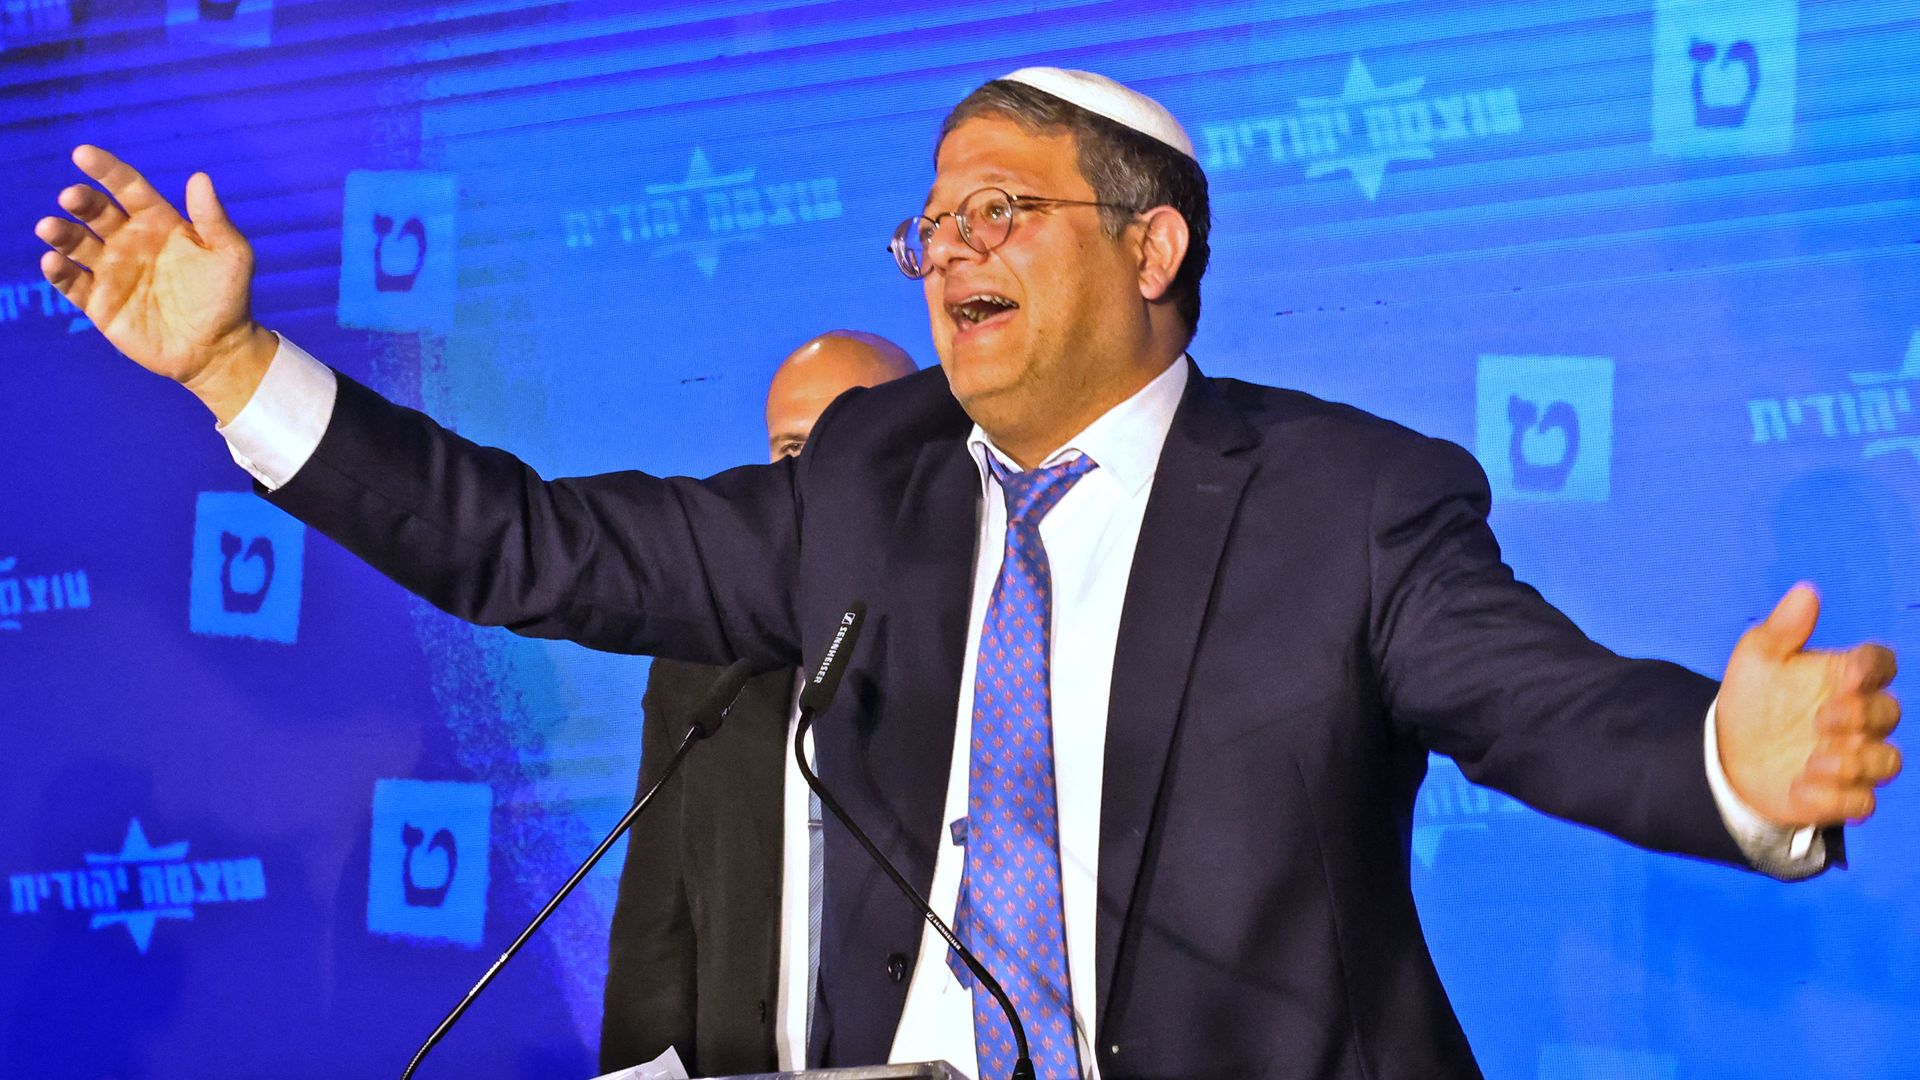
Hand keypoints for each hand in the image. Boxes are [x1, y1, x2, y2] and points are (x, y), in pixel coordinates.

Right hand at [34, 145, 274, 421]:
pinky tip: (53, 262)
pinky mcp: (100, 302)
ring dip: (61, 233)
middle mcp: (129, 241)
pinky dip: (59, 272)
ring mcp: (112, 271)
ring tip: (50, 227)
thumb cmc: (226, 297)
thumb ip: (214, 220)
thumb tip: (200, 177)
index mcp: (158, 222)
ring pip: (77, 244)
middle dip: (82, 202)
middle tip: (72, 198)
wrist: (217, 349)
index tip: (83, 153)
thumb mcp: (231, 255)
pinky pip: (73, 283)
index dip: (106, 170)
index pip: (127, 188)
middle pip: (97, 212)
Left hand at [1717, 584, 1901, 826]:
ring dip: (1856, 762)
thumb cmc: (1753, 700)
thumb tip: (1806, 591)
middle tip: (1820, 720)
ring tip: (1812, 761)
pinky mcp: (1841, 796)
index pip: (1882, 663)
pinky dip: (1839, 799)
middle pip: (1891, 712)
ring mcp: (1853, 758)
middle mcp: (1857, 717)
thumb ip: (1782, 629)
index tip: (1845, 675)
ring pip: (1888, 761)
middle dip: (1862, 715)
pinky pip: (1864, 802)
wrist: (1727, 752)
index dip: (1873, 669)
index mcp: (1843, 678)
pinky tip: (1801, 787)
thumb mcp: (1756, 660)